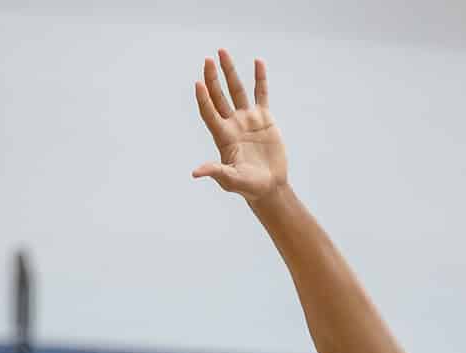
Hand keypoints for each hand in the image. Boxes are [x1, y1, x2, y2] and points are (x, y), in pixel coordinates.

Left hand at [192, 50, 286, 203]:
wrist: (270, 187)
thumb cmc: (248, 187)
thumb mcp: (230, 180)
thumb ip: (215, 171)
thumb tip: (195, 172)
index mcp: (223, 136)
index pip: (209, 112)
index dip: (203, 99)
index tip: (198, 83)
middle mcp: (232, 123)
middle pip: (219, 96)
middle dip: (212, 78)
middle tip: (207, 60)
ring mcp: (248, 119)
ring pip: (237, 89)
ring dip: (229, 71)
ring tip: (221, 52)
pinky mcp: (264, 118)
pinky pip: (261, 94)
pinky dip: (260, 78)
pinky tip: (257, 62)